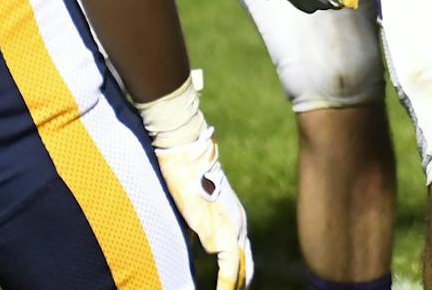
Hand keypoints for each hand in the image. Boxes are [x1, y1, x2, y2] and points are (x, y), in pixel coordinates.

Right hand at [135, 75, 252, 289]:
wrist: (189, 155)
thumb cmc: (186, 173)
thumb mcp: (195, 203)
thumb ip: (199, 221)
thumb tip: (191, 231)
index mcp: (234, 217)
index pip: (241, 251)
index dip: (239, 271)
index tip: (235, 286)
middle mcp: (238, 223)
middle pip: (244, 262)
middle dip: (239, 281)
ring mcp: (233, 227)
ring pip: (239, 267)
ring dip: (233, 284)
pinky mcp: (222, 231)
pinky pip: (230, 266)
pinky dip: (227, 282)